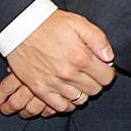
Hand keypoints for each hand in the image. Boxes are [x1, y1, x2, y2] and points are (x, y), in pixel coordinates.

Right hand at [0, 11, 114, 114]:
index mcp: (81, 57)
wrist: (22, 28)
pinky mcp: (39, 89)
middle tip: (90, 72)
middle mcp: (68, 74)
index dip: (107, 72)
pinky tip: (68, 93)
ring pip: (80, 99)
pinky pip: (60, 107)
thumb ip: (98, 40)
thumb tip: (109, 57)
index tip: (102, 67)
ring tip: (79, 80)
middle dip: (96, 81)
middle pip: (95, 90)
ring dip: (83, 91)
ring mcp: (53, 83)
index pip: (106, 77)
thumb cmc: (51, 24)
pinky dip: (67, 103)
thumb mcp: (79, 23)